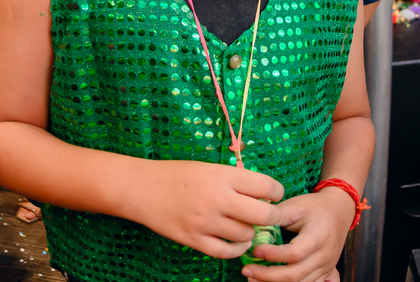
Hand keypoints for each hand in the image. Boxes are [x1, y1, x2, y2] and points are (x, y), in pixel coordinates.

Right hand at [129, 159, 282, 260]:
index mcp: (223, 176)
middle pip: (264, 215)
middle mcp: (218, 199)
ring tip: (244, 225)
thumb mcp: (209, 168)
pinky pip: (226, 252)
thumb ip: (235, 180)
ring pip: (247, 235)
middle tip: (269, 215)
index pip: (267, 186)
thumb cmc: (178, 174)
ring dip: (250, 232)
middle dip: (273, 216)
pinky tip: (235, 241)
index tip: (273, 195)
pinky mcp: (195, 240)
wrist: (143, 188)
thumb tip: (264, 194)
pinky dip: (236, 249)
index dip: (276, 192)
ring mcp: (206, 222)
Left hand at [244, 188, 353, 281]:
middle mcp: (324, 256)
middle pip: (295, 275)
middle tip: (247, 270)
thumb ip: (276, 215)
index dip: (274, 255)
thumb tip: (252, 225)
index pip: (295, 253)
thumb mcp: (296, 205)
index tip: (255, 249)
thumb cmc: (315, 207)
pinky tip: (269, 281)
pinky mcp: (324, 274)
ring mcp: (326, 268)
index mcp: (318, 236)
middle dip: (268, 276)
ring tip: (252, 278)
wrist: (339, 212)